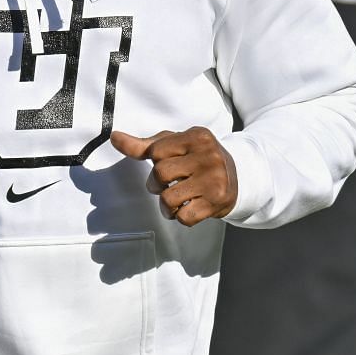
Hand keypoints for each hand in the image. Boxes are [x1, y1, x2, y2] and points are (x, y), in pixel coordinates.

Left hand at [110, 127, 236, 226]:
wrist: (240, 176)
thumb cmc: (198, 159)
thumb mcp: (176, 145)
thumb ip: (144, 145)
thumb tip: (115, 137)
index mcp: (197, 136)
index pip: (156, 151)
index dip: (155, 162)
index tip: (166, 164)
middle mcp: (208, 156)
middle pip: (160, 174)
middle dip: (157, 185)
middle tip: (167, 186)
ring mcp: (214, 179)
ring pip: (169, 199)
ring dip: (166, 206)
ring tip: (176, 201)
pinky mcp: (217, 201)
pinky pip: (184, 216)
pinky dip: (181, 217)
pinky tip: (189, 209)